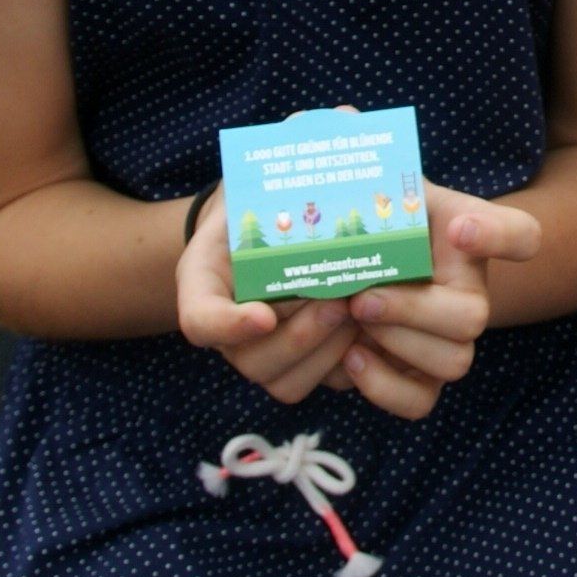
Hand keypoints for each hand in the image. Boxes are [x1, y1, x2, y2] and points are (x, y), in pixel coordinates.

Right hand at [177, 189, 365, 402]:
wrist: (272, 225)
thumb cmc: (259, 207)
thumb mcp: (246, 194)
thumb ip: (260, 203)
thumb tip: (307, 197)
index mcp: (205, 289)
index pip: (200, 322)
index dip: (228, 327)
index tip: (263, 316)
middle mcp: (231, 332)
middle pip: (253, 362)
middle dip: (301, 338)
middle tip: (340, 303)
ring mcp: (267, 353)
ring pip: (288, 382)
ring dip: (328, 352)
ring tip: (359, 313)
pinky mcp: (307, 364)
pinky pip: (325, 383)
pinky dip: (354, 363)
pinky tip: (376, 329)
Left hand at [339, 181, 541, 420]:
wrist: (357, 271)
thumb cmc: (373, 227)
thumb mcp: (379, 190)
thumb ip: (377, 172)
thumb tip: (348, 140)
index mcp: (469, 240)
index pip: (520, 235)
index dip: (498, 236)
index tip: (459, 229)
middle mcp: (471, 295)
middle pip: (473, 317)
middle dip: (413, 310)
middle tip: (363, 296)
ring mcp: (448, 342)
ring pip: (452, 362)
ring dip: (397, 344)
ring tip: (354, 318)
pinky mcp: (418, 379)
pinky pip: (418, 402)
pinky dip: (384, 386)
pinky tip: (351, 355)